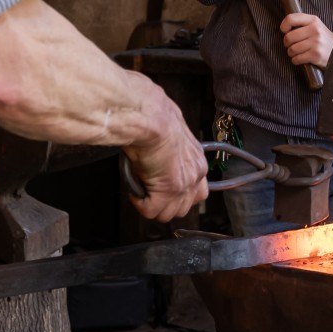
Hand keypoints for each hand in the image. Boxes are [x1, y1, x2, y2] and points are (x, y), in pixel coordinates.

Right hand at [123, 88, 208, 221]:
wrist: (151, 118)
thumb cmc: (155, 118)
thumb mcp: (169, 137)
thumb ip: (170, 152)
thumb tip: (157, 159)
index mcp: (197, 161)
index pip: (198, 192)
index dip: (178, 195)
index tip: (163, 189)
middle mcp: (195, 175)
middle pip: (183, 208)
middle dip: (164, 204)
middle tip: (149, 192)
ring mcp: (183, 185)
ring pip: (167, 214)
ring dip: (151, 206)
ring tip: (141, 190)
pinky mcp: (168, 191)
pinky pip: (151, 211)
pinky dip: (139, 203)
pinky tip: (134, 190)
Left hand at [281, 13, 332, 69]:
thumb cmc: (324, 39)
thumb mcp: (317, 26)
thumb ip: (303, 23)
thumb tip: (285, 28)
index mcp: (313, 20)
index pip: (291, 18)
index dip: (284, 26)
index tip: (284, 31)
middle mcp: (315, 30)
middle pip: (289, 37)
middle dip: (287, 43)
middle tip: (292, 45)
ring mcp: (316, 43)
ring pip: (292, 49)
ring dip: (291, 53)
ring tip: (297, 52)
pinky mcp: (316, 55)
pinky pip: (297, 59)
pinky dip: (296, 60)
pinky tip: (301, 58)